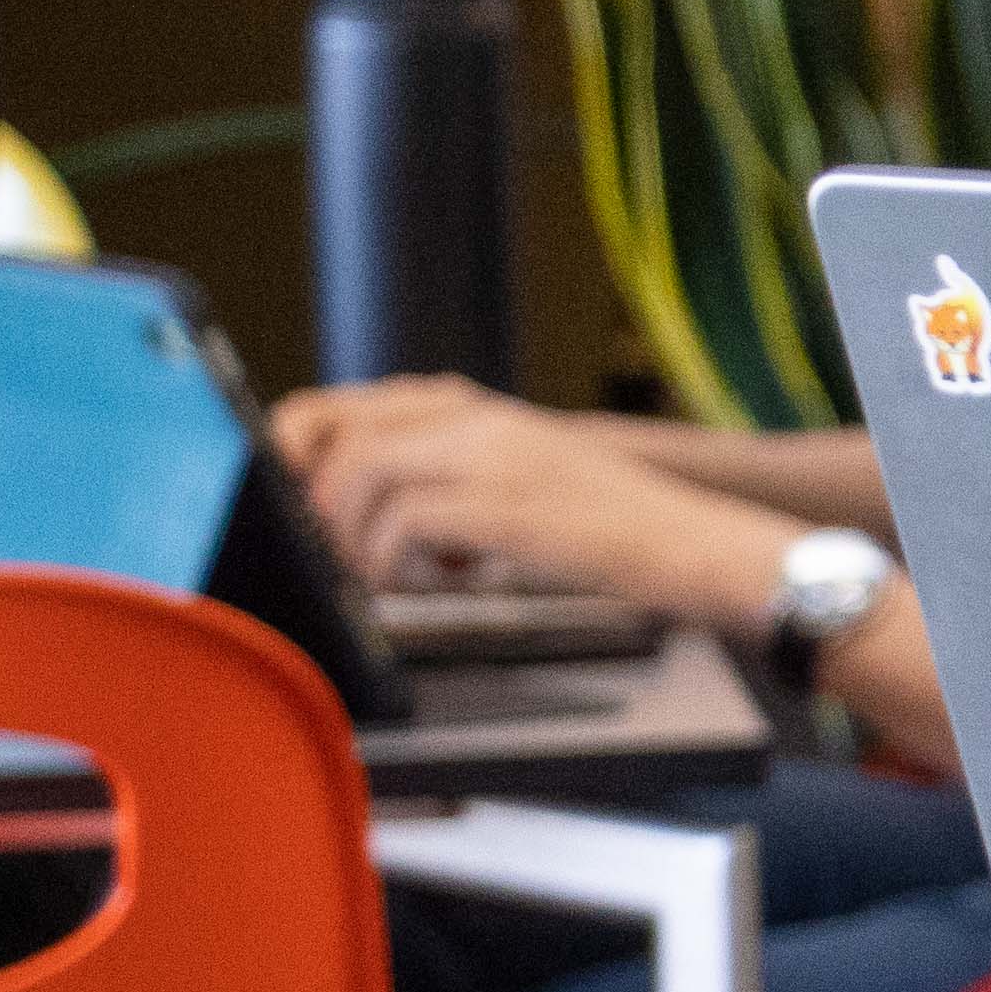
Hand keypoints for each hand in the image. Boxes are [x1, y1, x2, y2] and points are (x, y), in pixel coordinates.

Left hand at [272, 375, 793, 629]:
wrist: (695, 544)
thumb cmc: (612, 532)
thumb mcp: (523, 486)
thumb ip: (452, 481)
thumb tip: (367, 513)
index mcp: (475, 410)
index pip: (348, 406)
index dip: (302, 451)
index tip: (295, 503)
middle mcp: (475, 418)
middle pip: (338, 431)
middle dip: (314, 496)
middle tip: (331, 549)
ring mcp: (489, 455)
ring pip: (359, 473)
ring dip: (353, 536)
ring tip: (384, 575)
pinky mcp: (501, 504)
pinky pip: (402, 522)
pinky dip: (394, 562)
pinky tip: (432, 584)